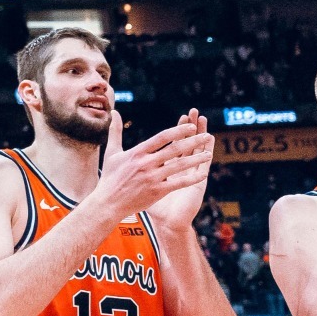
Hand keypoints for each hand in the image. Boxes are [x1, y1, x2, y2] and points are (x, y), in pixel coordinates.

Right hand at [86, 108, 210, 222]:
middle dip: (193, 142)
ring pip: (179, 165)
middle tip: (207, 135)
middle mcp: (146, 164)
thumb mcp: (112, 152)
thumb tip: (114, 112)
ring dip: (196, 159)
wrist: (108, 203)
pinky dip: (191, 179)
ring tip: (208, 154)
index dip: (178, 130)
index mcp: (137, 152)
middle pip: (175, 149)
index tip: (191, 126)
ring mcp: (153, 178)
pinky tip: (202, 175)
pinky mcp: (157, 191)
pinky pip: (178, 183)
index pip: (162, 137)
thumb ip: (115, 131)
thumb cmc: (110, 177)